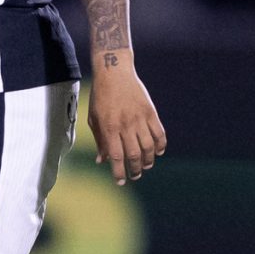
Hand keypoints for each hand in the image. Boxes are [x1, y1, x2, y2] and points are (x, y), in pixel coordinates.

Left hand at [89, 56, 166, 184]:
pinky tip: (158, 152)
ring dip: (148, 160)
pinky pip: (159, 132)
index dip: (119, 172)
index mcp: (109, 127)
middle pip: (134, 154)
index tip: (121, 181)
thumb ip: (99, 140)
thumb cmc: (101, 96)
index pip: (116, 156)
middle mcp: (126, 124)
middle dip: (135, 169)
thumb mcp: (94, 118)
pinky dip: (160, 144)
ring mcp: (139, 118)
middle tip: (135, 176)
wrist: (114, 72)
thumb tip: (102, 160)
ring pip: (148, 146)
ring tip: (146, 166)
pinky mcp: (150, 111)